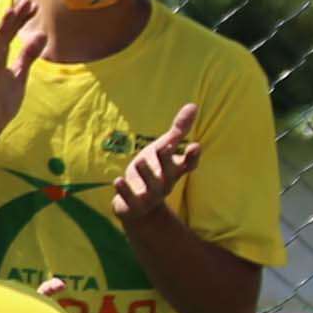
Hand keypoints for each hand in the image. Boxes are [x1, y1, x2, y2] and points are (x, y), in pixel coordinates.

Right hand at [0, 0, 48, 143]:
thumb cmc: (1, 102)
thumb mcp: (20, 75)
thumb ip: (27, 56)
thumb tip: (42, 35)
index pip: (11, 34)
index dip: (22, 20)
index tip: (35, 6)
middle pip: (3, 35)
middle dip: (14, 19)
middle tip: (28, 2)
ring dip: (1, 30)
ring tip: (11, 14)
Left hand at [108, 101, 202, 222]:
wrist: (139, 207)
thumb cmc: (154, 171)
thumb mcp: (165, 148)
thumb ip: (178, 130)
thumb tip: (193, 105)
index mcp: (174, 170)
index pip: (189, 164)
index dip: (192, 157)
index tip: (195, 146)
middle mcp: (165, 184)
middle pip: (169, 174)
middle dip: (166, 161)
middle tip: (164, 147)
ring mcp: (151, 197)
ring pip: (151, 187)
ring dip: (146, 174)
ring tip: (139, 161)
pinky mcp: (134, 206)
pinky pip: (131, 200)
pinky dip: (125, 191)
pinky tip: (117, 180)